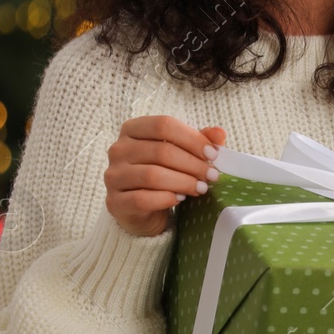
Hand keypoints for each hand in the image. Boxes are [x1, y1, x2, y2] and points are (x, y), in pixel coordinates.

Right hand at [105, 117, 226, 236]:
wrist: (142, 209)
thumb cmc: (163, 173)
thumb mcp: (182, 153)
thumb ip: (199, 141)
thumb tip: (219, 133)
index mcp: (133, 129)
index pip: (163, 125)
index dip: (192, 139)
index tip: (213, 154)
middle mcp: (118, 150)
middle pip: (161, 151)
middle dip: (193, 164)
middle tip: (212, 175)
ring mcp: (113, 176)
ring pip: (152, 175)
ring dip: (183, 182)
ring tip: (201, 188)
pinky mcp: (115, 201)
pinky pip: (142, 199)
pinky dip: (166, 198)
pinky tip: (180, 199)